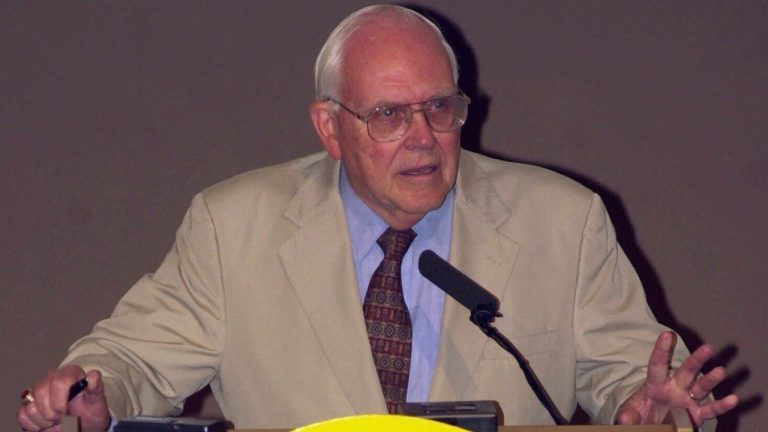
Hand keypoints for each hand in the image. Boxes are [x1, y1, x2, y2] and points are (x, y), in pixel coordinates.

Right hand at [17, 365, 110, 431]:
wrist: (85, 425)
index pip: (57, 382)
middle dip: (51, 411)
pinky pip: (22, 415)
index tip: (66, 411)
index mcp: (70, 373)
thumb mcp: (97, 401)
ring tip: (56, 420)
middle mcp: (52, 378)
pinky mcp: (29, 404)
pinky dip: (34, 425)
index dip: (59, 401)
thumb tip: (93, 375)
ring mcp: (38, 391)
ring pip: (30, 405)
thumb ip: (96, 387)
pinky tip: (46, 424)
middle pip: (40, 392)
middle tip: (62, 417)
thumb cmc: (91, 410)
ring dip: (44, 420)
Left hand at [616, 331, 738, 426]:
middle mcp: (674, 389)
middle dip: (696, 360)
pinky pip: (709, 411)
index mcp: (655, 385)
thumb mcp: (630, 414)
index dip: (661, 350)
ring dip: (711, 380)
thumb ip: (628, 416)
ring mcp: (686, 401)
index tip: (666, 334)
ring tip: (721, 370)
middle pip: (686, 371)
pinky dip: (721, 406)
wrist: (650, 427)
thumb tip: (625, 420)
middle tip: (708, 347)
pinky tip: (733, 399)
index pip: (657, 365)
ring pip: (700, 388)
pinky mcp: (695, 416)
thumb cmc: (638, 416)